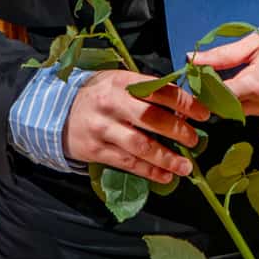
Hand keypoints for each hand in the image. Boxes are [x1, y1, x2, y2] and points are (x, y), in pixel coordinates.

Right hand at [63, 68, 209, 182]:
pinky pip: (128, 163)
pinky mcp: (96, 150)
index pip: (159, 90)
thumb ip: (145, 89)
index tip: (203, 114)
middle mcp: (111, 104)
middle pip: (152, 118)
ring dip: (167, 158)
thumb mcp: (117, 81)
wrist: (54, 113)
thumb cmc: (97, 95)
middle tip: (195, 140)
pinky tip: (166, 176)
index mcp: (121, 82)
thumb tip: (183, 103)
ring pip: (141, 146)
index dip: (184, 102)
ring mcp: (102, 129)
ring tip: (186, 167)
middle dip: (178, 131)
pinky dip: (149, 172)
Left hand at [188, 32, 258, 119]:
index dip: (207, 93)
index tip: (199, 86)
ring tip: (244, 80)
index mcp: (258, 82)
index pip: (222, 96)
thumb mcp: (254, 44)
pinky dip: (252, 102)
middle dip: (221, 95)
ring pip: (243, 111)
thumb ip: (223, 55)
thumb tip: (195, 60)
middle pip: (230, 107)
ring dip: (238, 99)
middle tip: (219, 81)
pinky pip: (258, 112)